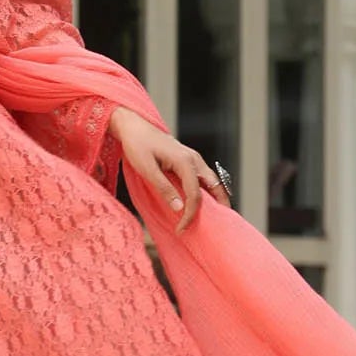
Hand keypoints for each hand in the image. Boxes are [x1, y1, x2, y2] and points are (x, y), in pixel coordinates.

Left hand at [108, 106, 230, 232]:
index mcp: (185, 162)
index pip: (195, 194)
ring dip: (216, 197)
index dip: (190, 214)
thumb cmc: (137, 145)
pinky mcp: (188, 159)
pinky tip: (204, 200)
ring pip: (212, 180)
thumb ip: (163, 188)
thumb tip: (178, 208)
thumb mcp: (147, 169)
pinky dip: (208, 190)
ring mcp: (193, 158)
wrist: (133, 126)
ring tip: (217, 215)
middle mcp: (194, 159)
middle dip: (220, 205)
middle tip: (221, 224)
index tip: (180, 229)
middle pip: (215, 185)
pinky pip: (204, 176)